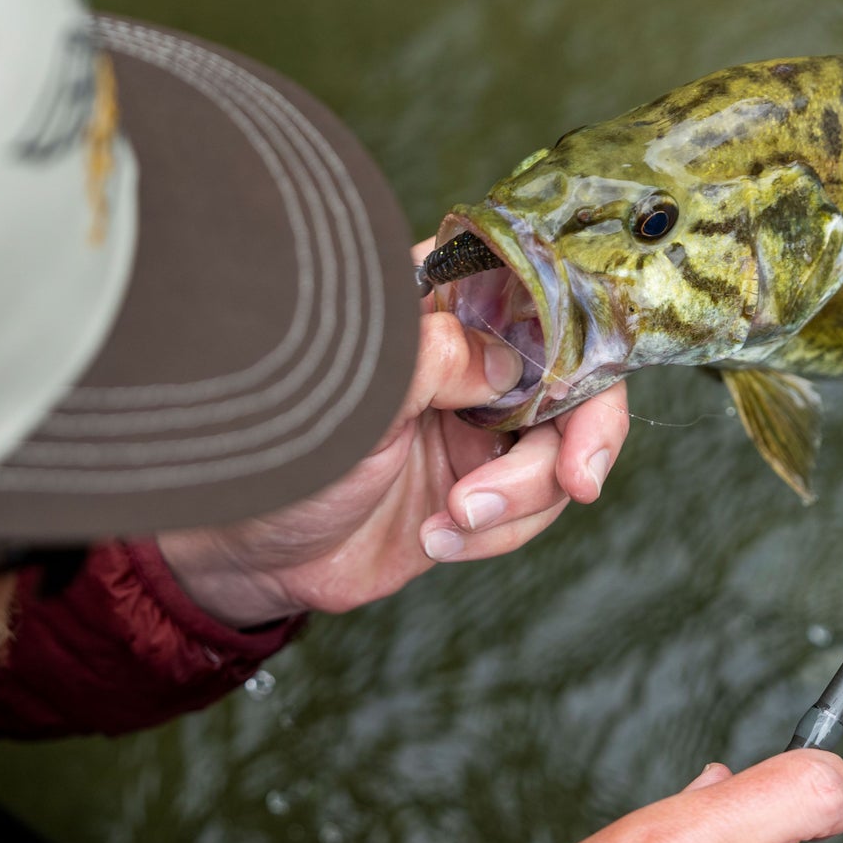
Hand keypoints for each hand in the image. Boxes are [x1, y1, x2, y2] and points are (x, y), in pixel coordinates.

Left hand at [157, 236, 631, 626]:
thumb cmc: (282, 453)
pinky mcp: (483, 486)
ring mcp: (481, 424)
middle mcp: (472, 356)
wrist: (254, 554)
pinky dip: (498, 531)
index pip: (541, 288)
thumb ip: (434, 359)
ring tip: (456, 518)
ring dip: (522, 497)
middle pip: (575, 376)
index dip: (582, 331)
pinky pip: (533, 508)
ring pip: (561, 451)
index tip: (587, 386)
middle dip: (581, 436)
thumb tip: (510, 360)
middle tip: (575, 479)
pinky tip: (441, 536)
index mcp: (441, 303)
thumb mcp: (357, 397)